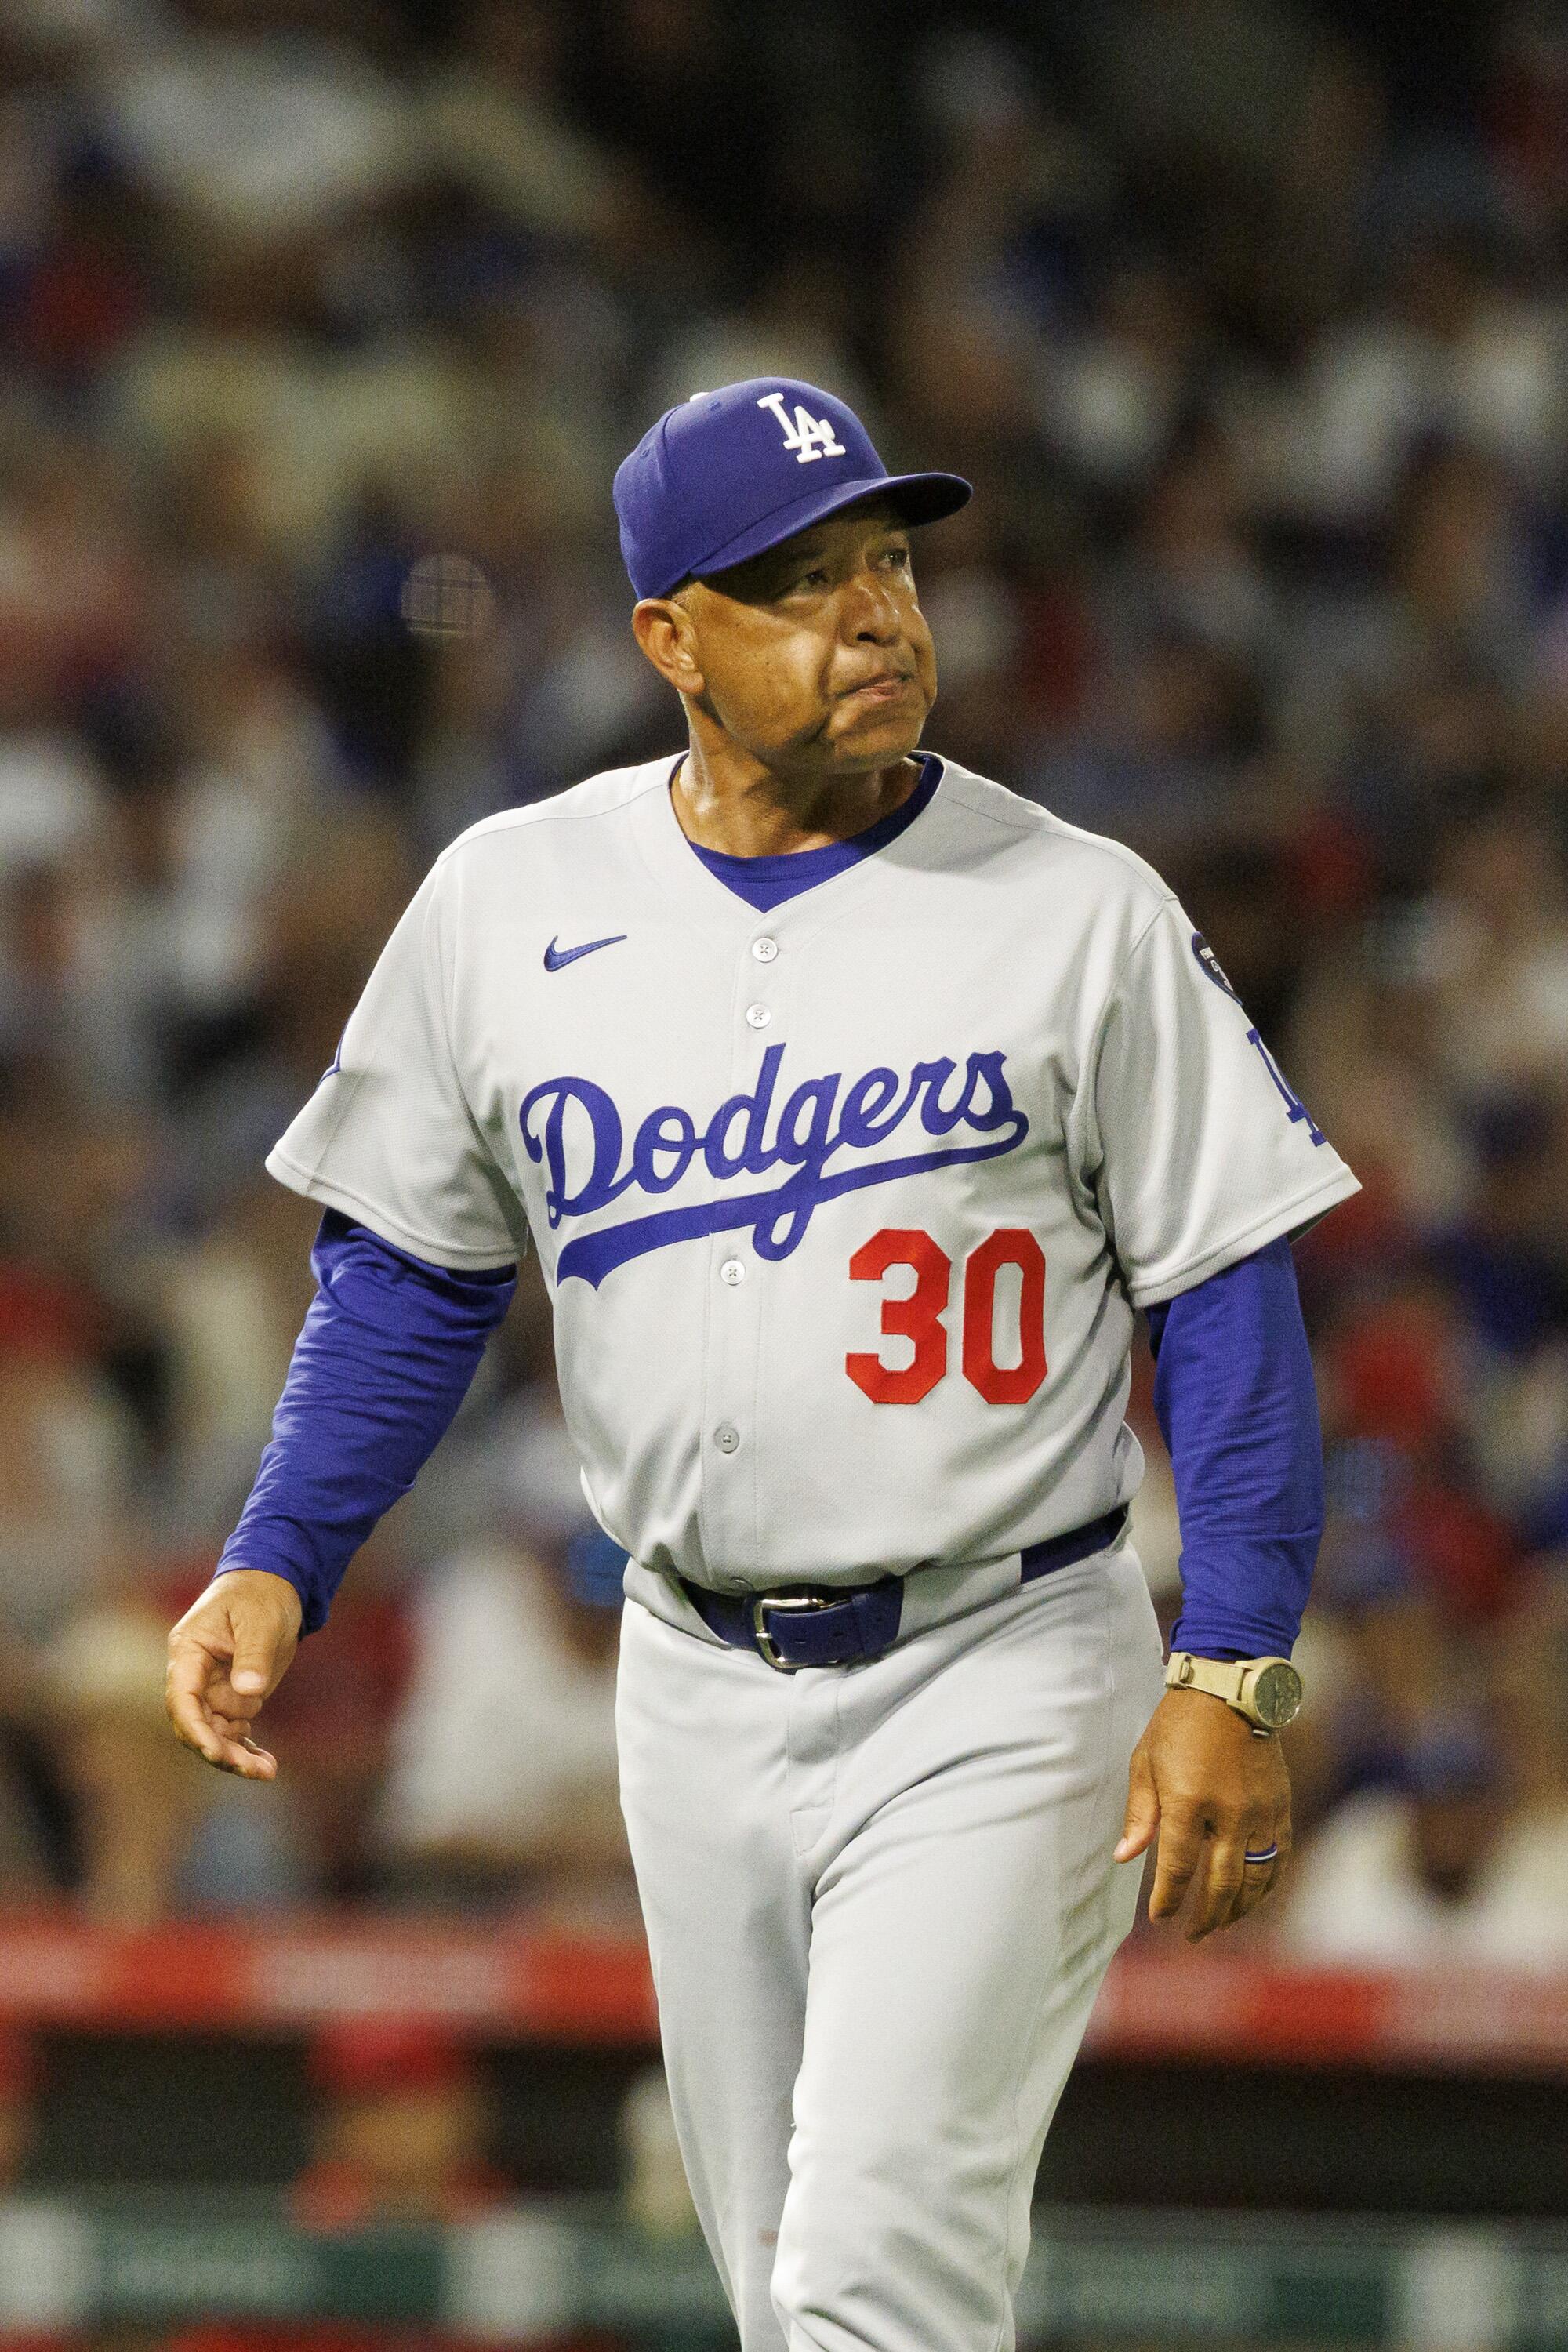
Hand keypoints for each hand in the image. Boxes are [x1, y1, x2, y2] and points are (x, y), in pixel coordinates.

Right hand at [165, 1571, 302, 1780]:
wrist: (276, 1584)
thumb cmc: (261, 1595)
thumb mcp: (260, 1619)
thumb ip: (253, 1654)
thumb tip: (249, 1693)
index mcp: (188, 1650)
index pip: (181, 1697)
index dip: (194, 1728)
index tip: (215, 1752)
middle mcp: (194, 1675)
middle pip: (195, 1724)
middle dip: (218, 1750)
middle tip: (251, 1769)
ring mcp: (213, 1689)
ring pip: (214, 1734)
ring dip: (235, 1757)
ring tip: (266, 1771)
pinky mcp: (234, 1697)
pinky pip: (233, 1731)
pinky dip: (246, 1749)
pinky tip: (266, 1766)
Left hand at [1114, 1688, 1291, 1939]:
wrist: (1229, 1689)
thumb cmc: (1178, 1724)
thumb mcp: (1145, 1762)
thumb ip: (1140, 1815)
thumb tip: (1124, 1858)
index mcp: (1188, 1800)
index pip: (1178, 1867)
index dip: (1168, 1898)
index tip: (1160, 1915)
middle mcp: (1228, 1812)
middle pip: (1220, 1883)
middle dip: (1205, 1916)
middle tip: (1192, 1935)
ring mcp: (1260, 1810)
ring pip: (1254, 1878)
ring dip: (1237, 1908)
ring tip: (1221, 1924)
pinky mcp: (1280, 1805)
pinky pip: (1278, 1856)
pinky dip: (1266, 1884)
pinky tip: (1253, 1897)